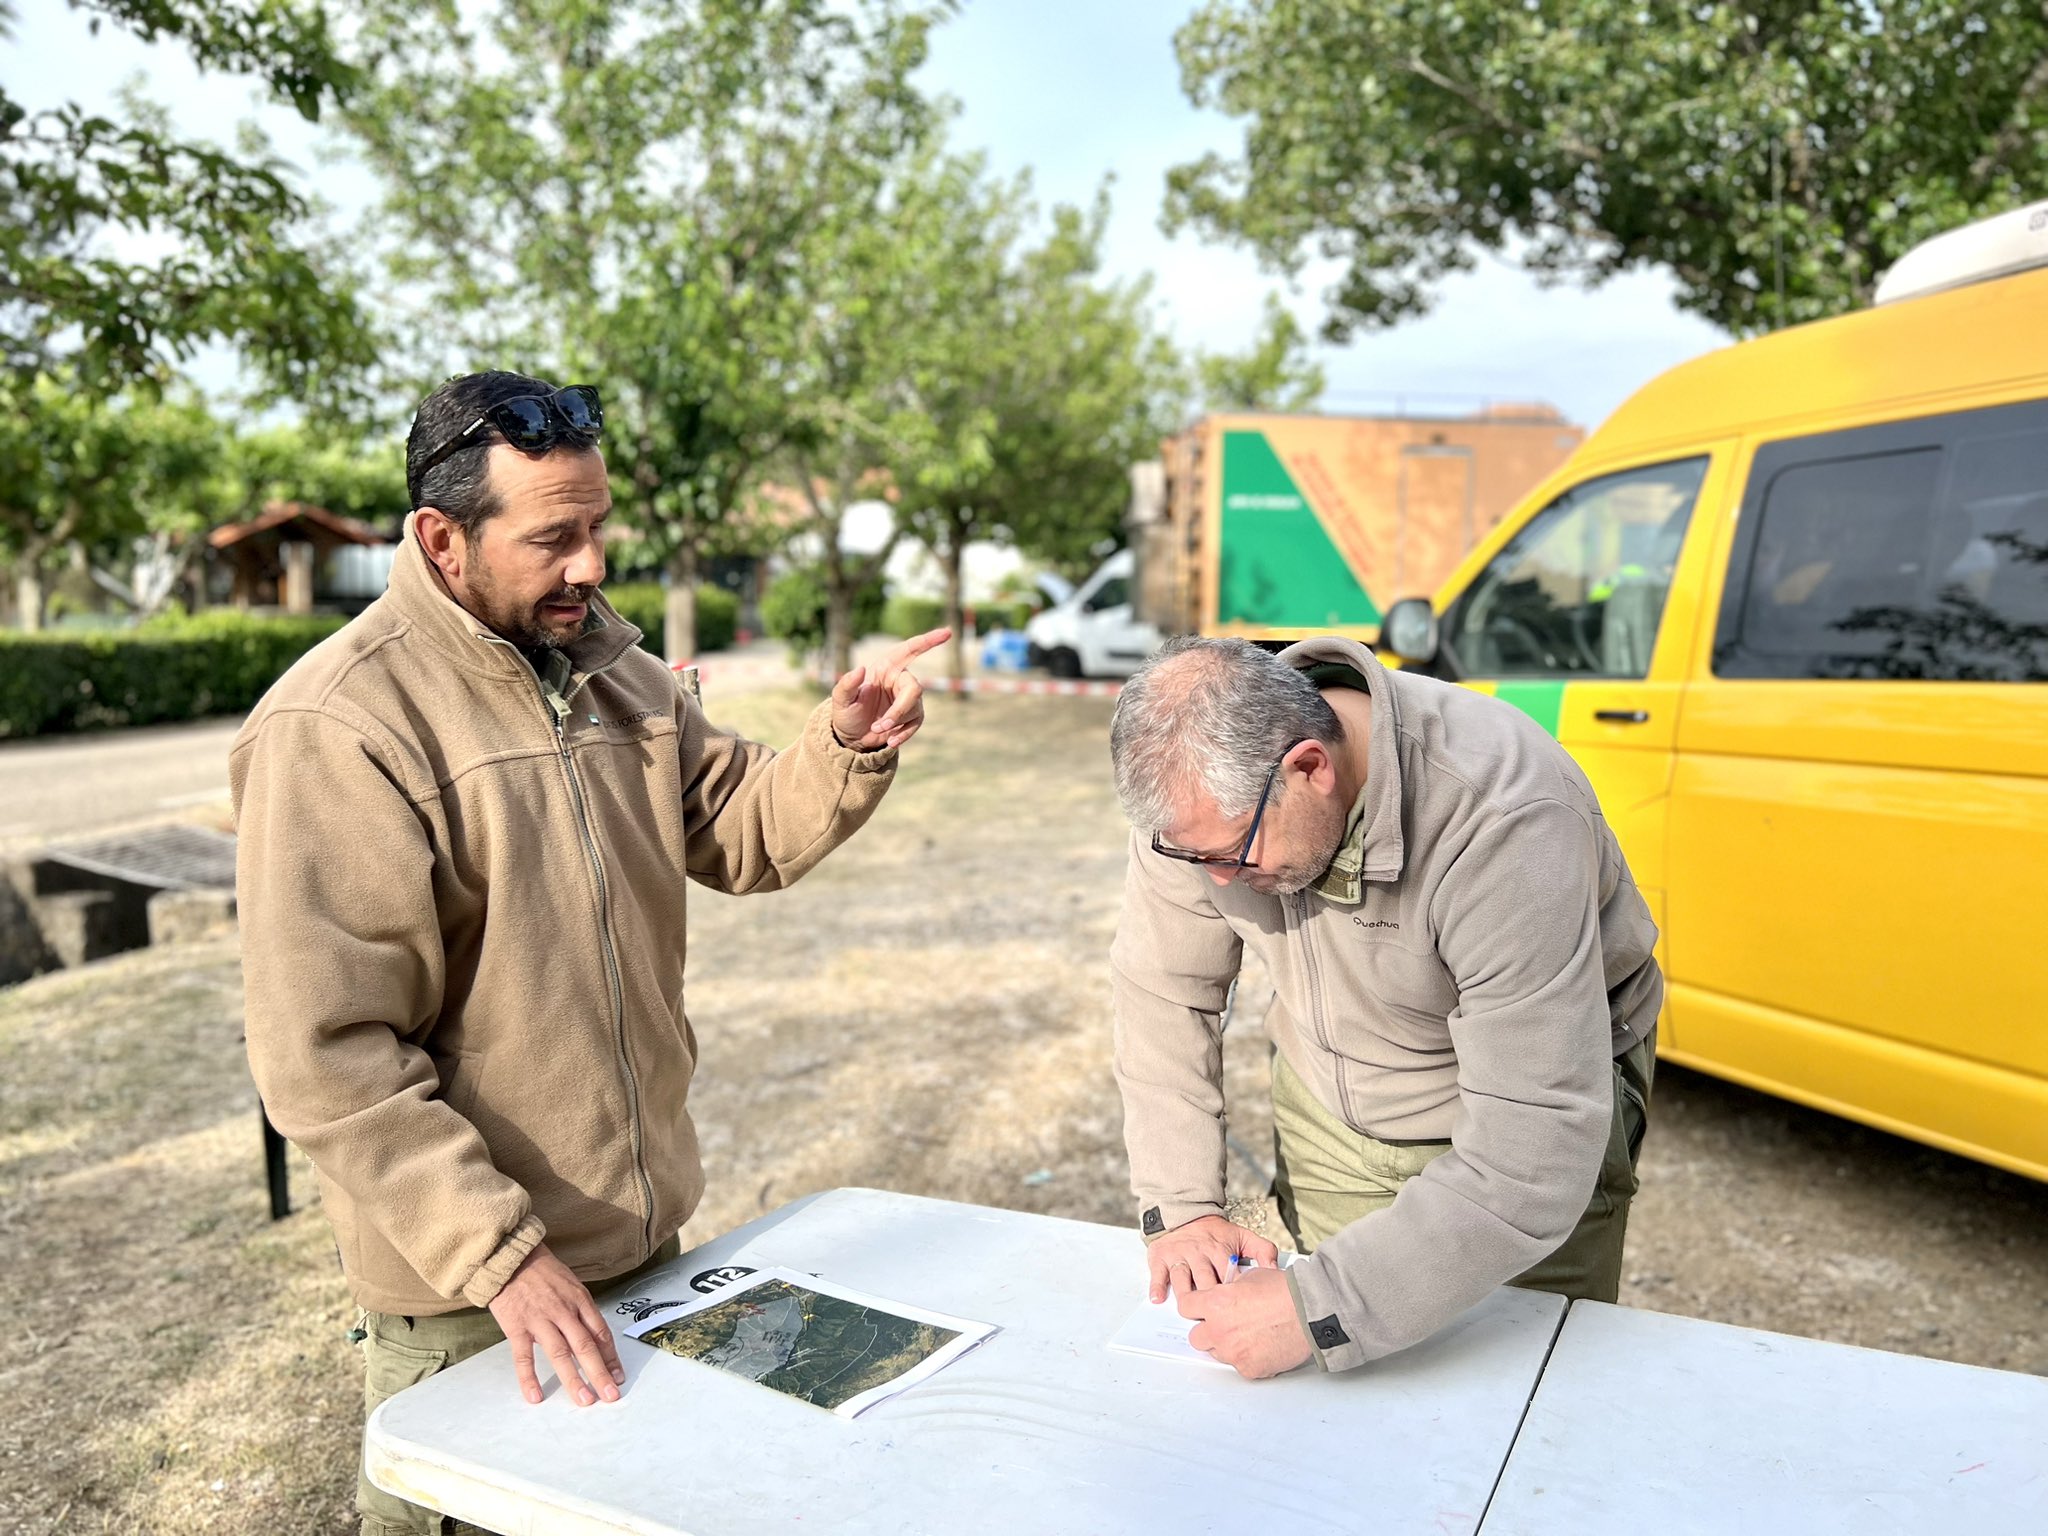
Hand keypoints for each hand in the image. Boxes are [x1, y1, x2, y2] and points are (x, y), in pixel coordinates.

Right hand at [486, 1242, 624, 1406]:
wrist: (510, 1256)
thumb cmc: (542, 1270)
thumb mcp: (570, 1284)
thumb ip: (580, 1310)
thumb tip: (593, 1337)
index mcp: (580, 1300)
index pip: (601, 1333)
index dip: (611, 1357)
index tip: (618, 1376)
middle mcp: (564, 1311)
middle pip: (586, 1346)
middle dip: (600, 1373)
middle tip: (611, 1396)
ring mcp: (540, 1319)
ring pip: (560, 1354)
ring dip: (573, 1379)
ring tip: (584, 1400)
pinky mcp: (516, 1326)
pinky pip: (524, 1356)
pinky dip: (529, 1378)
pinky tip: (536, 1396)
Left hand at [830, 627, 950, 750]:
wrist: (852, 737)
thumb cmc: (846, 713)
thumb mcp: (841, 699)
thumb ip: (847, 683)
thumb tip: (860, 669)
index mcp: (886, 668)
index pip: (910, 650)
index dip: (928, 641)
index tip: (947, 633)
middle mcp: (899, 680)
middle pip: (915, 688)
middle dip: (900, 709)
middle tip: (880, 726)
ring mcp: (907, 698)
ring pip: (915, 708)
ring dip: (896, 722)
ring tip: (877, 731)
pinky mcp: (911, 716)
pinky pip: (914, 724)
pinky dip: (903, 734)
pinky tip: (890, 741)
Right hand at [1146, 1213, 1279, 1302]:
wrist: (1185, 1213)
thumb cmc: (1216, 1233)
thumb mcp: (1243, 1236)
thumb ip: (1263, 1251)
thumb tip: (1276, 1270)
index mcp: (1221, 1249)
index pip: (1228, 1274)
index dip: (1233, 1292)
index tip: (1239, 1308)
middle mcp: (1199, 1252)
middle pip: (1205, 1280)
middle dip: (1210, 1298)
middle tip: (1215, 1317)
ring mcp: (1179, 1255)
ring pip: (1182, 1278)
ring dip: (1185, 1294)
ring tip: (1188, 1310)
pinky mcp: (1161, 1257)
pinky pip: (1158, 1273)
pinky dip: (1157, 1285)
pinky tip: (1158, 1298)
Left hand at [1179, 1268, 1313, 1378]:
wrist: (1311, 1313)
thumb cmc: (1285, 1293)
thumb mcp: (1250, 1277)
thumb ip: (1229, 1288)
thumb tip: (1225, 1293)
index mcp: (1216, 1303)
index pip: (1185, 1308)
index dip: (1194, 1306)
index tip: (1200, 1308)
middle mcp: (1220, 1330)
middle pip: (1196, 1337)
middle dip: (1207, 1330)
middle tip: (1225, 1324)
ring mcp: (1233, 1352)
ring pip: (1217, 1353)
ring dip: (1227, 1345)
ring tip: (1250, 1334)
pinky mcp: (1249, 1369)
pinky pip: (1239, 1365)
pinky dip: (1248, 1357)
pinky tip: (1262, 1345)